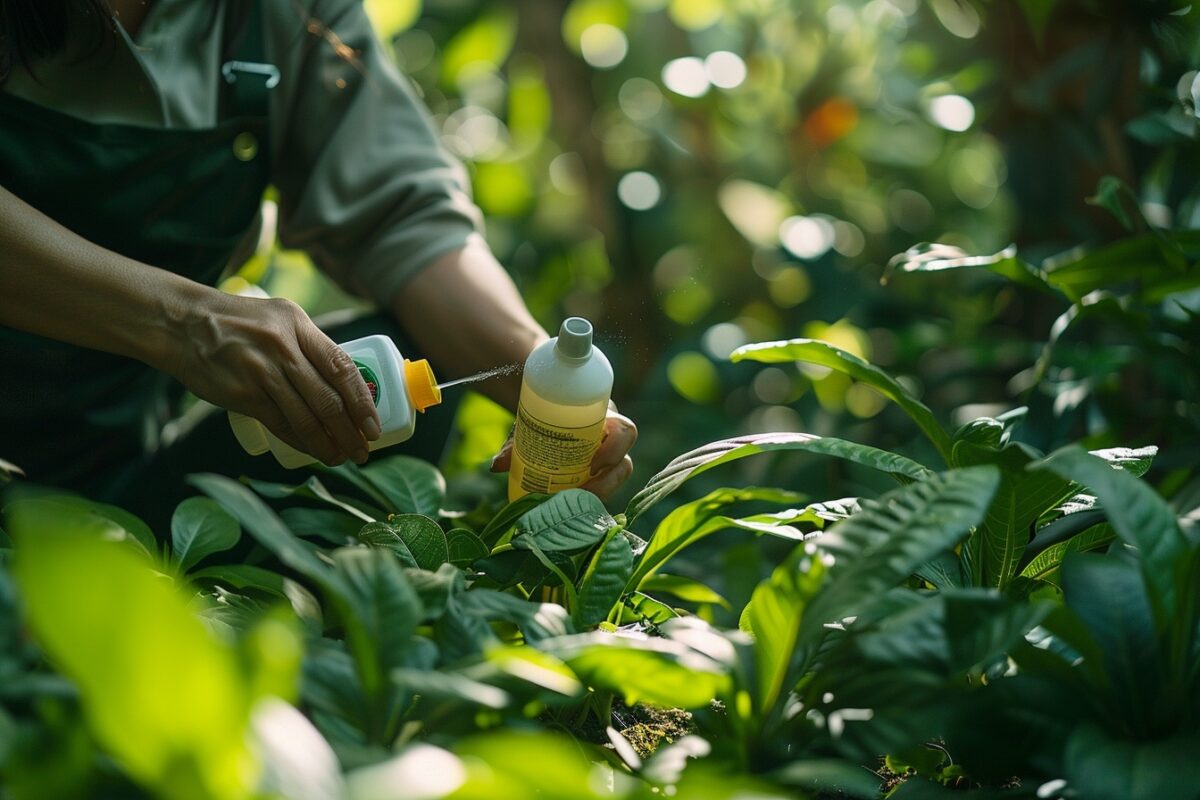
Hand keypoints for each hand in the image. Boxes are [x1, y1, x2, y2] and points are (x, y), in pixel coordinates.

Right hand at [167, 292, 380, 465]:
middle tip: (363, 450)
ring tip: (342, 457)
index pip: (341, 367)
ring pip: (306, 418)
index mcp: (298, 325)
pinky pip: (280, 425)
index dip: (363, 402)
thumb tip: (347, 383)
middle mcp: (282, 347)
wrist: (182, 324)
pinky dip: (301, 443)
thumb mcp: (280, 319)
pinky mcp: (241, 394)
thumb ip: (310, 345)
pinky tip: (314, 451)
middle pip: (327, 399)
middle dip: (351, 431)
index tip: (375, 426)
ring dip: (328, 444)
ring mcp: (260, 372)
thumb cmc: (239, 323)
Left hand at [490, 407, 637, 501]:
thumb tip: (497, 465)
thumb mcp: (531, 423)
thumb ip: (515, 442)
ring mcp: (607, 466)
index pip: (625, 431)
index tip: (592, 464)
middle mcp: (612, 444)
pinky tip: (569, 516)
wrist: (544, 416)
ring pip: (614, 484)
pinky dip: (587, 506)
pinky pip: (602, 495)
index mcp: (605, 420)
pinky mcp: (598, 481)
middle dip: (606, 483)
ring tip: (570, 506)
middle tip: (579, 491)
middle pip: (624, 464)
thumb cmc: (543, 417)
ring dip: (596, 497)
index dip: (615, 449)